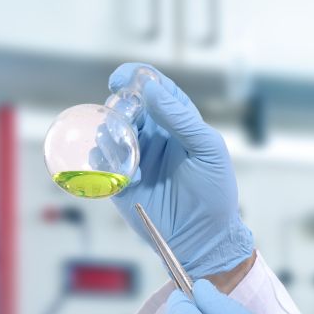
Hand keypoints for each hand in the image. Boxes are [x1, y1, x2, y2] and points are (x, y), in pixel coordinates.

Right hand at [108, 62, 253, 275]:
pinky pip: (100, 162)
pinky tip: (129, 176)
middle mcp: (153, 135)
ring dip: (111, 136)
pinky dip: (106, 162)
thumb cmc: (214, 192)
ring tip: (128, 154)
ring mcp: (135, 157)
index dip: (136, 77)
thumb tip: (151, 90)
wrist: (203, 236)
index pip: (155, 88)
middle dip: (120, 108)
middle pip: (125, 106)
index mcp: (177, 121)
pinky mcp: (119, 180)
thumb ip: (181, 119)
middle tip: (126, 122)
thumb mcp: (207, 150)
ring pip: (108, 131)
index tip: (121, 78)